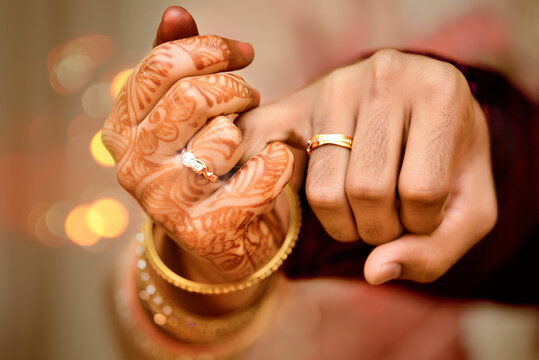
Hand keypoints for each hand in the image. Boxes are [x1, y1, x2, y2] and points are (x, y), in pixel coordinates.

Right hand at [102, 9, 293, 282]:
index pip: (161, 66)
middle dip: (235, 88)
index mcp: (121, 129)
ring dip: (249, 129)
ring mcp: (165, 202)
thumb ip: (175, 64)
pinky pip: (258, 177)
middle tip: (249, 97)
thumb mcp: (182, 114)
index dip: (210, 49)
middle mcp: (133, 166)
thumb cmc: (204, 163)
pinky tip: (272, 164)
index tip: (242, 53)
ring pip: (224, 138)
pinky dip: (277, 162)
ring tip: (249, 137)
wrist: (220, 238)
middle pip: (192, 97)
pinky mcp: (204, 229)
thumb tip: (177, 13)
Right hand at [237, 49, 496, 283]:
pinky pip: (266, 152)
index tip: (423, 212)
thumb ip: (437, 250)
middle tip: (388, 216)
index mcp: (440, 93)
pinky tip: (275, 196)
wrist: (417, 108)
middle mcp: (384, 76)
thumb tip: (374, 271)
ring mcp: (334, 85)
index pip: (422, 191)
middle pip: (367, 190)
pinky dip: (259, 182)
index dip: (422, 224)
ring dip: (343, 224)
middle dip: (378, 228)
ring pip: (324, 190)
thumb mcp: (469, 207)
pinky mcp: (294, 102)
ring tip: (360, 209)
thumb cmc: (446, 160)